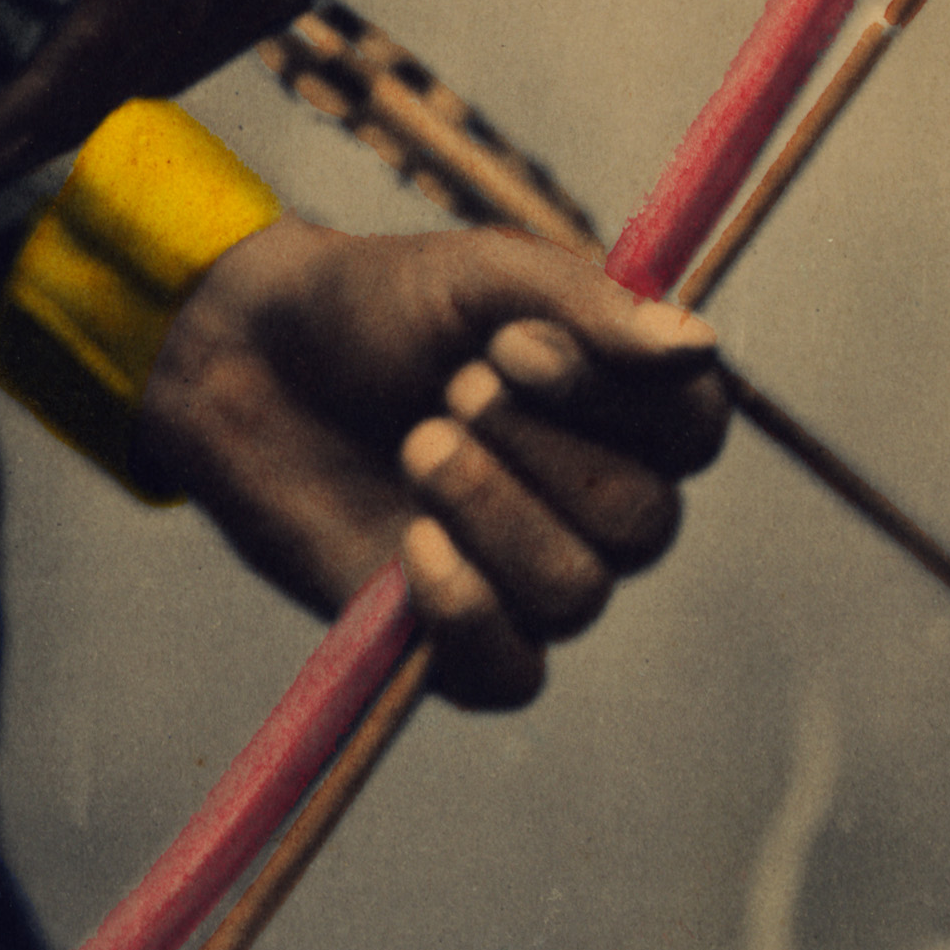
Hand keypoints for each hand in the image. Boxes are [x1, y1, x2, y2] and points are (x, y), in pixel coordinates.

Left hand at [131, 219, 726, 710]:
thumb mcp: (480, 274)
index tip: (514, 346)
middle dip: (534, 448)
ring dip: (487, 510)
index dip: (620, 397)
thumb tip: (698, 347)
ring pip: (574, 592)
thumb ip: (585, 305)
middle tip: (448, 389)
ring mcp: (531, 579)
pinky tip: (411, 546)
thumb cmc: (381, 306)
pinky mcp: (458, 643)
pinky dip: (464, 610)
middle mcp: (597, 505)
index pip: (695, 432)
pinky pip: (511, 674)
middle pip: (638, 521)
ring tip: (415, 444)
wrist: (251, 355)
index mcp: (624, 412)